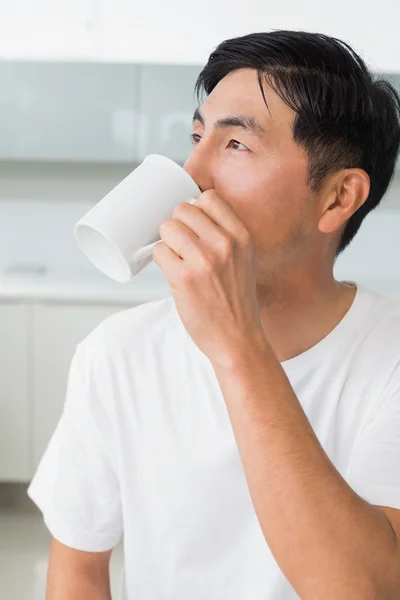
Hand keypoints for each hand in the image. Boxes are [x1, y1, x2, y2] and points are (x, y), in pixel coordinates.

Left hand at [152, 190, 267, 367]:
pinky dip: (161, 260)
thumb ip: (224, 238)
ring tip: (178, 261)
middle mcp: (224, 244)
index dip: (195, 208)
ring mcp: (203, 260)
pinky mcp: (183, 278)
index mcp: (241, 236)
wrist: (237, 339)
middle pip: (183, 209)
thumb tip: (188, 218)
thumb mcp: (243, 261)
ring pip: (168, 227)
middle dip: (177, 225)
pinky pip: (159, 251)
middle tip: (181, 246)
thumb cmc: (236, 302)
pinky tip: (172, 273)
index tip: (191, 223)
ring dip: (166, 242)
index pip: (209, 197)